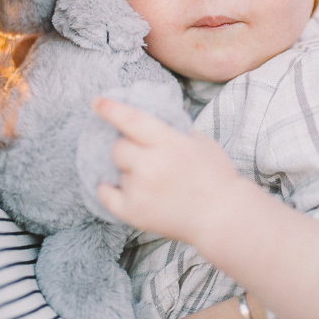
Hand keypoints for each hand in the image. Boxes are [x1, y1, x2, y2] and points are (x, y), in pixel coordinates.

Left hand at [93, 96, 240, 243]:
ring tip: (150, 180)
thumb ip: (172, 129)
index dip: (110, 109)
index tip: (96, 101)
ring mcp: (140, 190)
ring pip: (117, 170)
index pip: (131, 120)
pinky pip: (106, 194)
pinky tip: (118, 186)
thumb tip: (147, 116)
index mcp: (169, 142)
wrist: (222, 216)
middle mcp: (151, 165)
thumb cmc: (215, 175)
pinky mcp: (133, 212)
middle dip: (127, 148)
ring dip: (128, 171)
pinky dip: (109, 188)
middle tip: (144, 156)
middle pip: (118, 147)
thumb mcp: (199, 141)